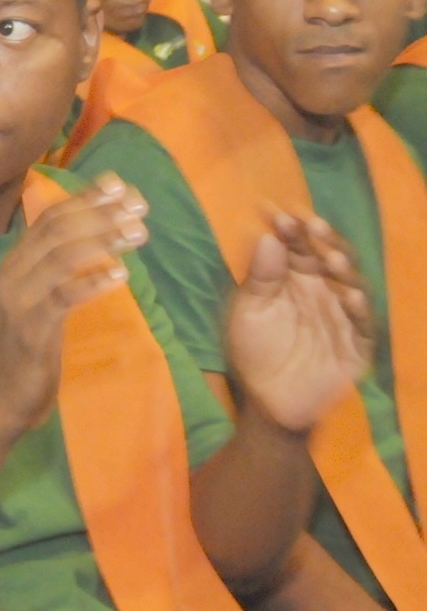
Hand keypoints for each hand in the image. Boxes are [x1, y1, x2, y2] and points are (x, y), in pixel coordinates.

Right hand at [0, 175, 149, 443]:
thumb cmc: (22, 351)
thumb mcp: (36, 302)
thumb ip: (55, 272)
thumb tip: (91, 242)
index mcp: (14, 264)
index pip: (50, 218)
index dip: (87, 198)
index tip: (121, 185)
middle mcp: (12, 274)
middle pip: (57, 229)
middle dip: (101, 212)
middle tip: (140, 205)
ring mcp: (18, 300)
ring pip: (60, 256)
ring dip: (103, 240)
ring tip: (139, 234)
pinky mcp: (31, 329)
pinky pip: (63, 297)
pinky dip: (92, 281)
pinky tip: (121, 275)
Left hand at [227, 211, 374, 433]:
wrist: (268, 401)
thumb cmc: (256, 351)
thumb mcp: (248, 311)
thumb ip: (259, 276)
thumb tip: (268, 236)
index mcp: (294, 279)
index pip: (297, 246)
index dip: (291, 227)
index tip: (276, 209)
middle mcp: (322, 291)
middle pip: (329, 258)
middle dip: (322, 240)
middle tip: (310, 223)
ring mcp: (342, 316)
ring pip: (351, 285)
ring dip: (343, 270)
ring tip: (329, 256)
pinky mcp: (357, 345)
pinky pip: (363, 324)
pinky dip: (358, 309)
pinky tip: (349, 297)